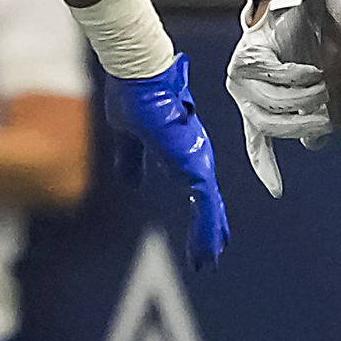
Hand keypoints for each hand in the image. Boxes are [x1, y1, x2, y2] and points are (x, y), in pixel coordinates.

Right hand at [105, 58, 230, 266]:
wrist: (139, 80)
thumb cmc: (134, 96)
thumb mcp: (129, 139)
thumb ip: (131, 161)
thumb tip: (131, 183)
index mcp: (181, 149)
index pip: (197, 186)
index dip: (201, 209)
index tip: (202, 229)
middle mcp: (195, 156)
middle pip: (209, 201)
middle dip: (210, 229)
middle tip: (211, 254)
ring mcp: (198, 162)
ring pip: (210, 208)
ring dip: (208, 236)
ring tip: (207, 261)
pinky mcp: (196, 167)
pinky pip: (207, 206)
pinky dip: (207, 229)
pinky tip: (207, 249)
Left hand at [226, 0, 332, 200]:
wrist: (291, 3)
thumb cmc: (300, 43)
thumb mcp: (309, 83)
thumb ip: (308, 113)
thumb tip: (313, 143)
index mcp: (253, 107)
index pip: (257, 144)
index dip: (266, 168)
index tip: (277, 192)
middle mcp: (242, 95)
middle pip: (268, 125)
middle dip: (300, 125)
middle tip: (328, 119)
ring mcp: (240, 76)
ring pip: (273, 101)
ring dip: (304, 99)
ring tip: (327, 90)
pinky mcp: (246, 56)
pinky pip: (276, 75)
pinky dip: (300, 77)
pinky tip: (316, 72)